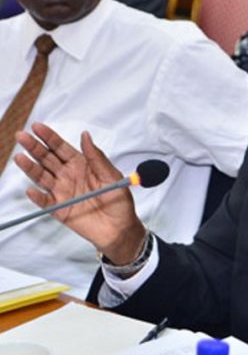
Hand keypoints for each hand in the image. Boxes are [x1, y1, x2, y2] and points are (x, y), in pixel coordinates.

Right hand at [14, 122, 145, 264]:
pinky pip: (45, 202)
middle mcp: (68, 176)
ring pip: (41, 177)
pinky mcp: (60, 209)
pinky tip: (31, 190)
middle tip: (22, 136)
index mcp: (81, 164)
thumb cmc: (119, 201)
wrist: (121, 228)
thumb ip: (97, 157)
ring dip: (30, 167)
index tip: (37, 126)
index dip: (49, 137)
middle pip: (47, 159)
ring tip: (20, 157)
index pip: (61, 147)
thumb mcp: (112, 176)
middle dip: (34, 147)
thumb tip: (85, 135)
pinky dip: (37, 197)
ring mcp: (62, 192)